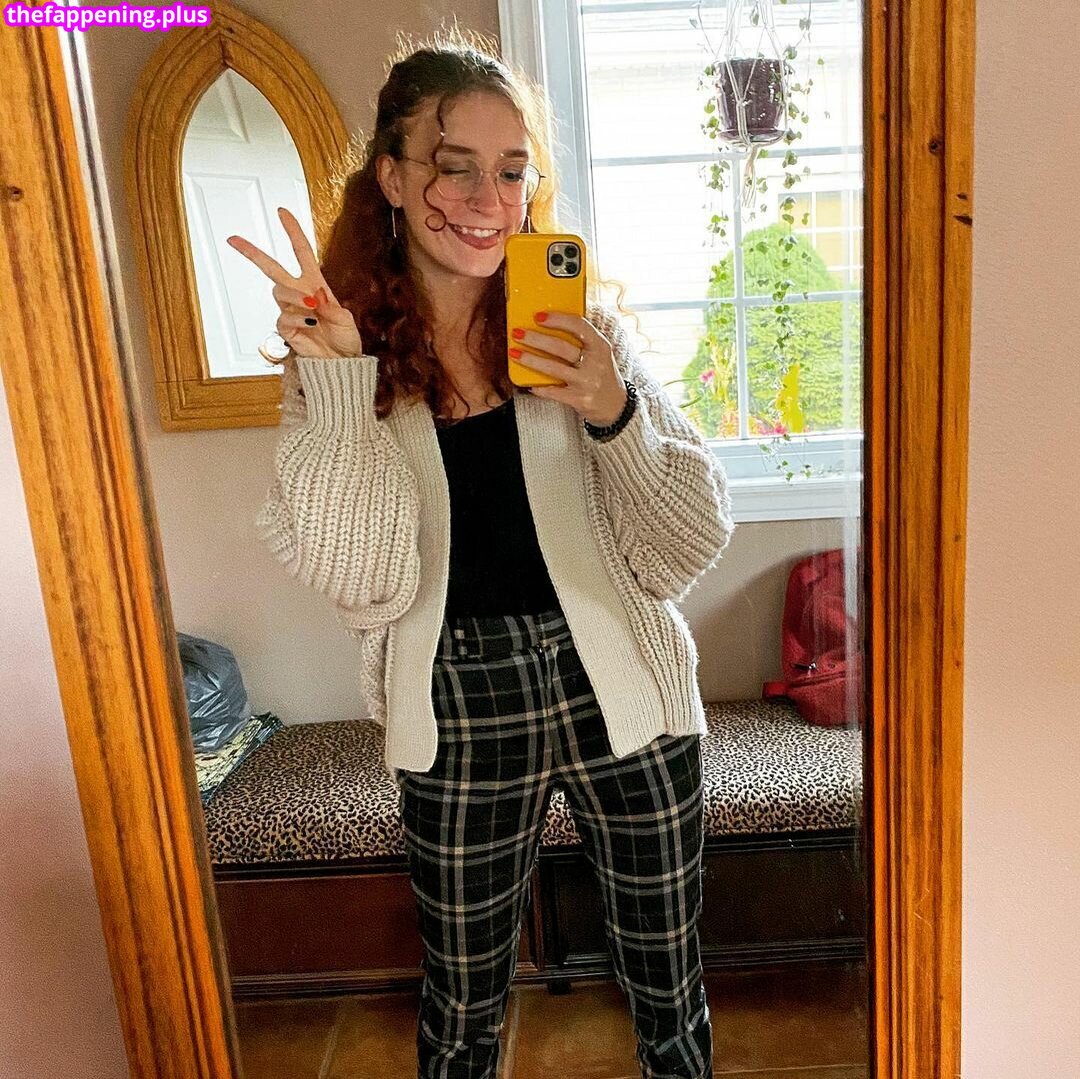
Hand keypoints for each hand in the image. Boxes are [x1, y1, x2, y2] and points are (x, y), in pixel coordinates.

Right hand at [226, 208, 362, 358]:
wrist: (339, 363)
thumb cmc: (344, 339)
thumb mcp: (346, 320)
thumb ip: (332, 307)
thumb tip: (315, 295)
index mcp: (316, 284)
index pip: (301, 252)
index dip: (292, 231)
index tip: (282, 212)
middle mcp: (300, 293)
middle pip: (272, 268)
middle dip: (252, 253)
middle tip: (233, 239)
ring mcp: (291, 310)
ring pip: (279, 291)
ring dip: (295, 296)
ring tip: (312, 308)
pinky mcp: (285, 327)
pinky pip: (283, 315)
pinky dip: (298, 318)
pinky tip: (310, 324)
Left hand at [510, 312, 627, 425]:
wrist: (616, 406)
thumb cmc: (601, 374)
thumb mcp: (599, 353)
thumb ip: (581, 339)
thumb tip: (550, 323)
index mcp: (600, 346)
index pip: (579, 326)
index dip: (557, 319)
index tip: (538, 316)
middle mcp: (595, 363)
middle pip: (561, 347)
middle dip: (536, 339)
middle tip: (518, 333)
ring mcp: (587, 382)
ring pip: (554, 368)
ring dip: (531, 360)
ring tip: (515, 353)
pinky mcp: (579, 399)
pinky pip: (553, 392)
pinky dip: (538, 387)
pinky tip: (528, 383)